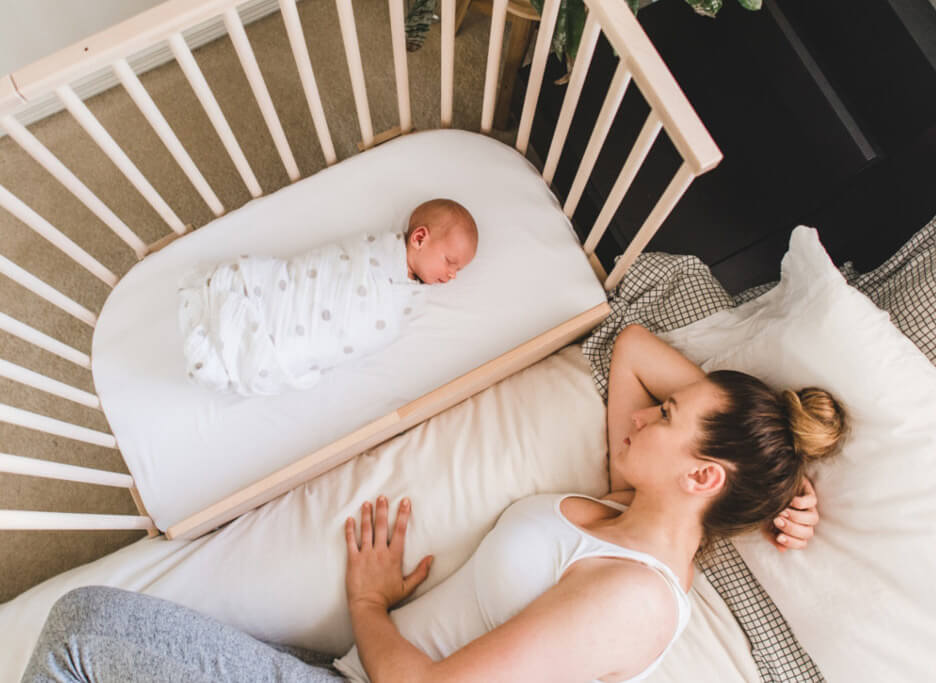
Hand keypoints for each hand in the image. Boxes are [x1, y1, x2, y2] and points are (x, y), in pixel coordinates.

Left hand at [345, 496, 432, 611]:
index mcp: (394, 557)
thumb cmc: (388, 598)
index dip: (402, 515)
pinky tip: (349, 519)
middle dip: (382, 510)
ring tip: (367, 503)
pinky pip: (350, 542)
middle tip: (382, 497)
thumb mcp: (408, 587)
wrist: (368, 607)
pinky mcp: (353, 560)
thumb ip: (421, 572)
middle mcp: (379, 552)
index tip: (404, 502)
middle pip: (382, 526)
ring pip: (366, 530)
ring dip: (366, 515)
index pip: (400, 531)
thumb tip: (431, 558)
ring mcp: (365, 555)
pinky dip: (349, 530)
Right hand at [764, 477, 818, 551]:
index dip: (792, 542)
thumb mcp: (765, 524)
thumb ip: (772, 536)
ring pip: (813, 519)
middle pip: (808, 533)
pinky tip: (788, 501)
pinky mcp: (809, 493)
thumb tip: (782, 549)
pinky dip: (800, 503)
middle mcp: (805, 522)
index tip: (779, 536)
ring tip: (782, 511)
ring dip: (797, 517)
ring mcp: (809, 508)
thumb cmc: (766, 509)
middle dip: (792, 529)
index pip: (802, 543)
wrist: (765, 488)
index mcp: (796, 531)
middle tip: (777, 521)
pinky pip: (811, 501)